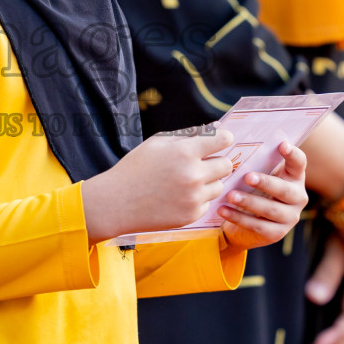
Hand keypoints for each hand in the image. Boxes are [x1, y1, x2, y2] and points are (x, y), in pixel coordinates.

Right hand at [79, 127, 235, 242]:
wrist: (117, 202)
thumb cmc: (136, 168)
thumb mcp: (158, 142)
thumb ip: (189, 134)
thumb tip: (217, 128)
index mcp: (184, 152)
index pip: (224, 140)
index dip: (223, 139)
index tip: (219, 142)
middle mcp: (193, 175)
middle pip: (227, 165)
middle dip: (216, 162)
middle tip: (199, 164)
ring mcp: (194, 197)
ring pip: (219, 186)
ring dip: (208, 182)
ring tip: (185, 182)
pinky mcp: (192, 215)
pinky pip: (207, 202)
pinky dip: (197, 199)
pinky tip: (177, 196)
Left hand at [217, 141, 307, 250]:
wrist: (244, 223)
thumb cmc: (250, 190)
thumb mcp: (254, 173)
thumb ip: (252, 161)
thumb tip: (231, 138)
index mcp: (294, 177)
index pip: (299, 163)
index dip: (293, 154)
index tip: (282, 145)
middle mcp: (297, 196)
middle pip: (285, 189)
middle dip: (266, 182)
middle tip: (247, 176)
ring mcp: (290, 217)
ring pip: (271, 210)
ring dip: (249, 202)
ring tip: (230, 195)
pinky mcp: (277, 233)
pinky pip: (258, 225)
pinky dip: (239, 217)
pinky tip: (223, 210)